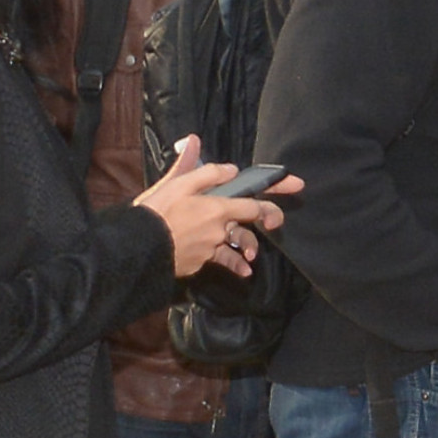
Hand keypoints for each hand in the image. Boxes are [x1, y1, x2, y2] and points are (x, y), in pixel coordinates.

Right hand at [135, 139, 288, 282]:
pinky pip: (222, 260)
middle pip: (249, 224)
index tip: (296, 185)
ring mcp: (211, 247)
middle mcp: (220, 229)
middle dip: (266, 219)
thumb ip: (204, 171)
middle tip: (276, 221)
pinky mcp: (201, 261)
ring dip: (247, 247)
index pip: (253, 201)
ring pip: (237, 244)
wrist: (140, 248)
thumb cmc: (157, 213)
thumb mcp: (176, 184)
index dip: (276, 190)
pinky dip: (234, 265)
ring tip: (252, 253)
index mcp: (217, 207)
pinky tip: (243, 271)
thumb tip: (229, 166)